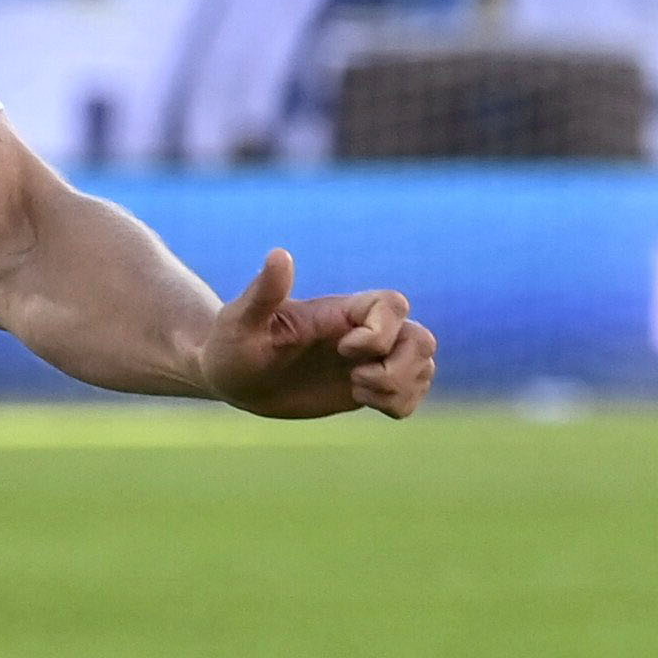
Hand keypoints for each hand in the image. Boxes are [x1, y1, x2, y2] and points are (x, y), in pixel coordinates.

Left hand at [198, 247, 435, 419]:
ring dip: (401, 387)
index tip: (342, 351)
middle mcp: (361, 332)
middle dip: (401, 367)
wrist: (233, 379)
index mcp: (338, 312)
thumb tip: (280, 255)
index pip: (393, 305)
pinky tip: (365, 402)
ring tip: (359, 393)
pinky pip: (413, 393)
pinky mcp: (367, 388)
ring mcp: (368, 361)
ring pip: (424, 366)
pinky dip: (401, 403)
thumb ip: (264, 292)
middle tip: (356, 382)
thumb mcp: (241, 321)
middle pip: (422, 338)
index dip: (380, 332)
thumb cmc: (232, 346)